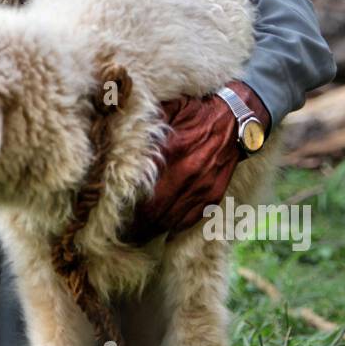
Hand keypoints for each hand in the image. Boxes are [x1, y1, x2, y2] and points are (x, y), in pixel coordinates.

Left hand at [120, 80, 270, 244]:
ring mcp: (199, 187)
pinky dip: (171, 229)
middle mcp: (185, 172)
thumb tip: (117, 122)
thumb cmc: (196, 112)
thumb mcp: (169, 109)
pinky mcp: (211, 195)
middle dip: (132, 225)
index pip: (139, 186)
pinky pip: (188, 220)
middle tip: (116, 232)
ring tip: (134, 237)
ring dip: (149, 231)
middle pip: (151, 211)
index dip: (122, 203)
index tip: (108, 210)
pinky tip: (159, 232)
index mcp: (170, 149)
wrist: (236, 119)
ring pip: (169, 220)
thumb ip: (145, 121)